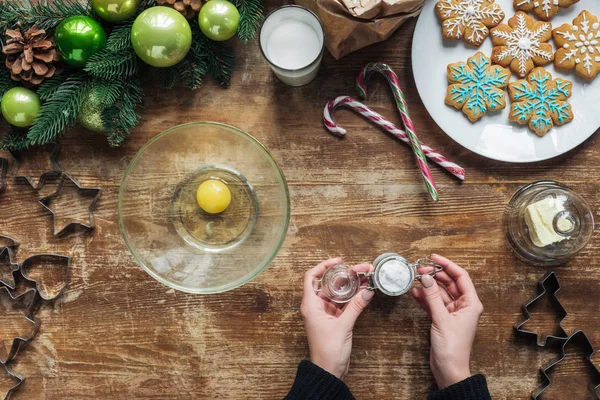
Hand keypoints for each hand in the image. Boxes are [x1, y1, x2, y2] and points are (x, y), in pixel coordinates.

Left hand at [300, 258, 374, 379]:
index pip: (311, 277)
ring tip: (366, 276)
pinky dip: (352, 297)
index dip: (323, 266)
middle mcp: (316, 306)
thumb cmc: (328, 351)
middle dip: (345, 275)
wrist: (329, 370)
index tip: (339, 262)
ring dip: (351, 285)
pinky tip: (364, 291)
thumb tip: (367, 291)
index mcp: (310, 305)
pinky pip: (343, 303)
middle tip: (361, 268)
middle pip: (329, 283)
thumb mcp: (343, 326)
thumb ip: (355, 307)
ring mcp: (325, 313)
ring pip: (338, 293)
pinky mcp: (334, 320)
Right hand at [411, 254, 483, 388]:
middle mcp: (463, 305)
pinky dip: (424, 297)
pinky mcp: (442, 319)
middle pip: (449, 282)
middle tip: (419, 268)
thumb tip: (425, 277)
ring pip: (439, 292)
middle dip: (434, 274)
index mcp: (471, 303)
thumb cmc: (452, 348)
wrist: (449, 370)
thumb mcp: (441, 319)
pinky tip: (414, 291)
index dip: (447, 264)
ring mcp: (452, 312)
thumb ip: (432, 297)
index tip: (433, 257)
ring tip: (414, 277)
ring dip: (428, 285)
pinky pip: (433, 302)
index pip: (460, 276)